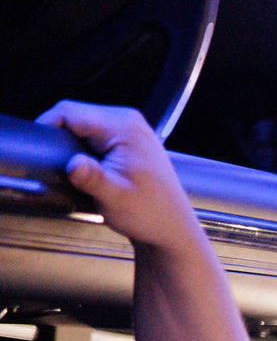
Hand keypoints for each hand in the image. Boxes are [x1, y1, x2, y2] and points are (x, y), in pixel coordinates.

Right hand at [34, 101, 206, 252]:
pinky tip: (91, 169)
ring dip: (73, 145)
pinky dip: (87, 149)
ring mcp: (132, 130)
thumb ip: (91, 178)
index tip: (40, 148)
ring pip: (84, 125)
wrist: (172, 230)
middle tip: (61, 165)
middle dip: (61, 137)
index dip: (47, 126)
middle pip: (75, 115)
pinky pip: (96, 135)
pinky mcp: (130, 141)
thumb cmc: (151, 216)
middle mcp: (130, 121)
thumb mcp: (114, 198)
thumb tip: (73, 163)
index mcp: (124, 128)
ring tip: (79, 170)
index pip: (69, 111)